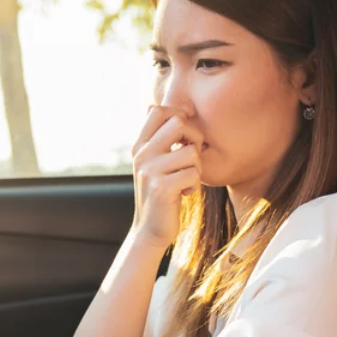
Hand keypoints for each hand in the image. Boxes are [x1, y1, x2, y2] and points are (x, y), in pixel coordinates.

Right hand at [129, 107, 203, 247]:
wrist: (149, 230)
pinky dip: (195, 185)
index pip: (158, 110)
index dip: (179, 115)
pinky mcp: (161, 188)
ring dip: (197, 167)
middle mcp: (142, 155)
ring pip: (191, 152)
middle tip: (191, 156)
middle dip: (194, 137)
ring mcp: (149, 171)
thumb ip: (154, 138)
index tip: (185, 135)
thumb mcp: (152, 163)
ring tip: (186, 180)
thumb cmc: (159, 194)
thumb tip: (150, 106)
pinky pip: (194, 174)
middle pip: (178, 122)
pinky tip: (184, 193)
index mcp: (139, 147)